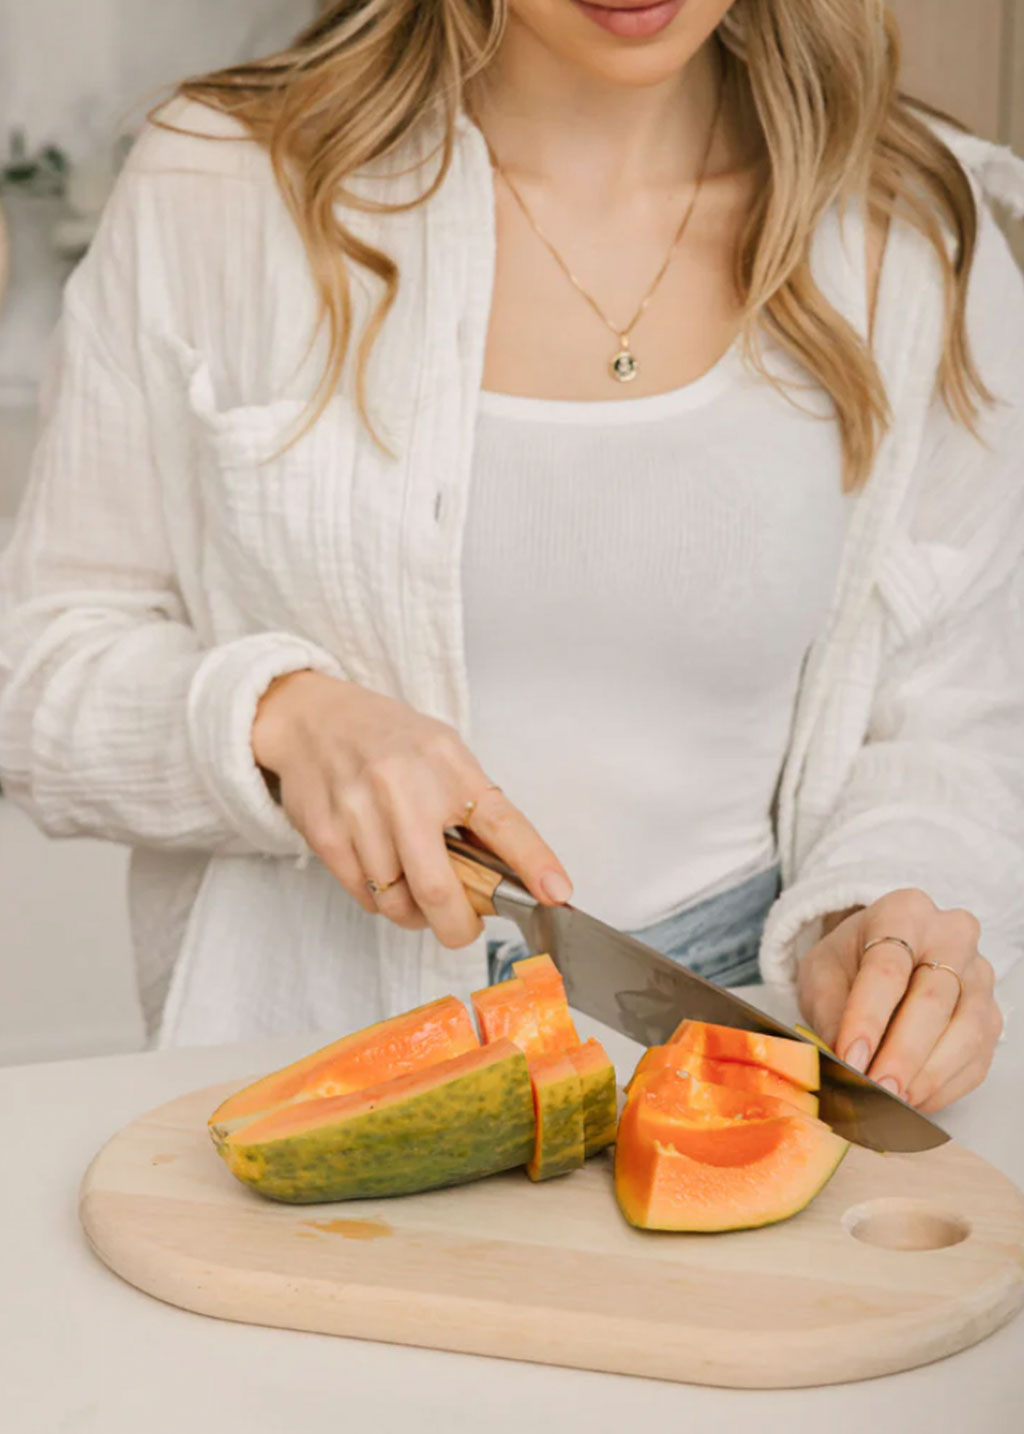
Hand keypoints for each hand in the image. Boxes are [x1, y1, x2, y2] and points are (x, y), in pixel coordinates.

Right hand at [251, 671, 571, 947]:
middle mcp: (403, 788)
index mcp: (447, 765)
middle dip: (458, 926)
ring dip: (414, 914)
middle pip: (438, 888)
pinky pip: (364, 895)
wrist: (314, 718)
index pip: (502, 821)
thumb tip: (513, 870)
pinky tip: (385, 877)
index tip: (557, 892)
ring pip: (396, 901)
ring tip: (417, 894)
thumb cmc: (389, 739)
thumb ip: (476, 805)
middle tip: (464, 927)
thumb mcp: (444, 754)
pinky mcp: (325, 833)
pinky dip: (381, 901)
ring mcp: (359, 812)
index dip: (534, 862)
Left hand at [796, 889, 1002, 1113]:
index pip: (887, 967)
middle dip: (902, 1053)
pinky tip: (914, 1099)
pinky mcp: (991, 1014)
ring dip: (927, 1075)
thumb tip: (840, 1062)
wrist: (879, 953)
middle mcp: (952, 936)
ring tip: (893, 1100)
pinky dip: (945, 1086)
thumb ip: (828, 1011)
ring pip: (966, 1031)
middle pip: (933, 999)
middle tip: (875, 1088)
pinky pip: (978, 1057)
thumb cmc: (851, 961)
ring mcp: (979, 976)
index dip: (868, 1017)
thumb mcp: (822, 972)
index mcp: (903, 912)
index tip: (850, 1058)